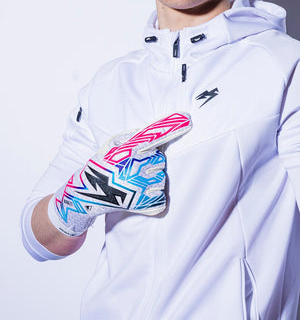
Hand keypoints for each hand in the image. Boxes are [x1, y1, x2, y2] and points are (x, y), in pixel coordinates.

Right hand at [48, 112, 191, 235]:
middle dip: (152, 163)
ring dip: (152, 179)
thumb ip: (129, 136)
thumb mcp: (110, 145)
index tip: (187, 120)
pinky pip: (160, 197)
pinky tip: (138, 194)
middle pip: (160, 160)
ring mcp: (141, 186)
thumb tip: (147, 130)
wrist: (88, 194)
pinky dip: (153, 196)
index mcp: (130, 151)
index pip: (155, 136)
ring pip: (161, 178)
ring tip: (133, 182)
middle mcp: (137, 167)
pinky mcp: (143, 203)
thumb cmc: (100, 167)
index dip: (173, 127)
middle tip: (135, 168)